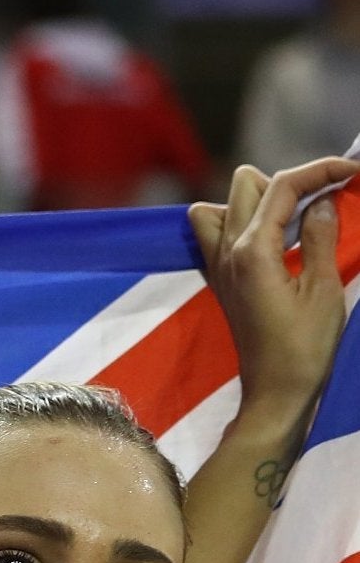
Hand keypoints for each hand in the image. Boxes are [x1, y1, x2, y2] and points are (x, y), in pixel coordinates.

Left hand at [190, 156, 357, 436]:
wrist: (274, 392)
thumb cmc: (304, 347)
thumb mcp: (323, 288)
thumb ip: (322, 237)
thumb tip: (323, 200)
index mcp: (252, 251)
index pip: (281, 186)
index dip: (320, 170)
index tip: (353, 172)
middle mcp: (226, 253)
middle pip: (245, 185)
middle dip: (288, 181)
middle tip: (325, 198)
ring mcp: (218, 267)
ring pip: (221, 207)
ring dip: (258, 200)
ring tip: (295, 218)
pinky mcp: (220, 282)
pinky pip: (215, 235)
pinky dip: (241, 223)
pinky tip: (276, 238)